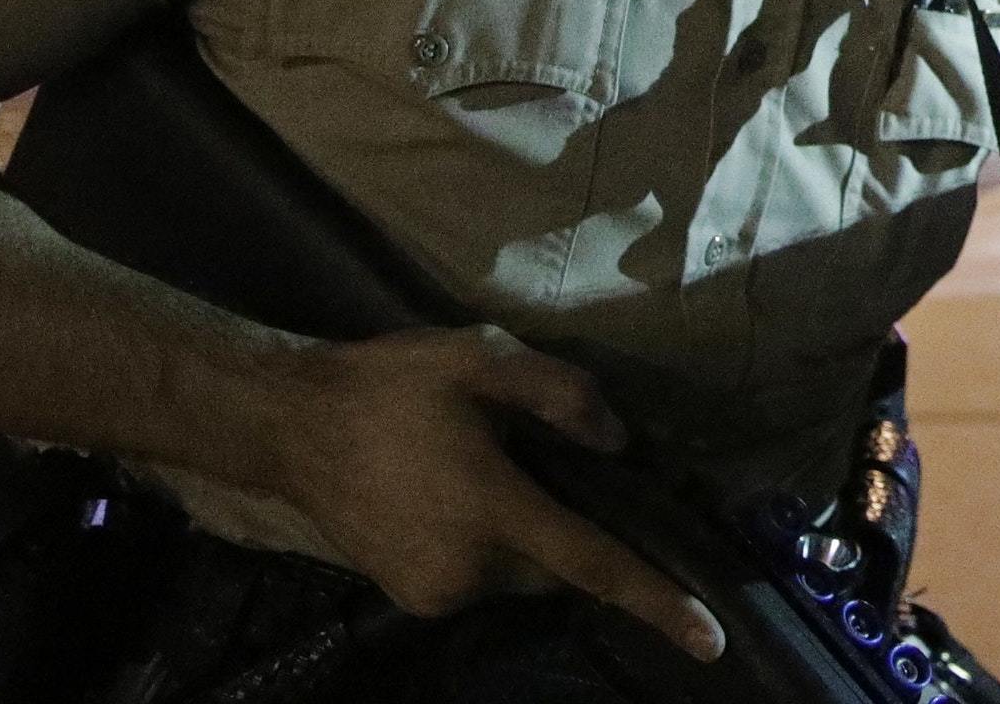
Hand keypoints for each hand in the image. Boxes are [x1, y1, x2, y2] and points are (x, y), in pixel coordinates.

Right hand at [263, 326, 724, 659]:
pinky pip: (478, 578)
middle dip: (567, 529)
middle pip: (558, 567)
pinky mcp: (411, 598)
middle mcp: (469, 569)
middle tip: (539, 467)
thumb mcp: (481, 358)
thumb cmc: (389, 385)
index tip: (710, 640)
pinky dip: (486, 547)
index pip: (593, 564)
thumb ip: (560, 394)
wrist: (288, 426)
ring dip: (522, 536)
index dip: (657, 601)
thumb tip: (617, 444)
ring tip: (481, 472)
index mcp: (494, 510)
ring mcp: (435, 593)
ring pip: (518, 574)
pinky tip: (454, 495)